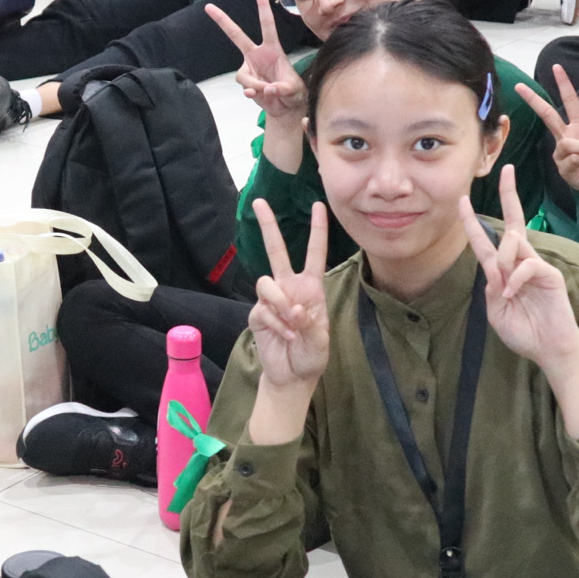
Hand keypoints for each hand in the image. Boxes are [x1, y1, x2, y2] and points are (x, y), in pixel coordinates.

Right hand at [208, 0, 306, 126]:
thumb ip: (282, 88)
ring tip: (267, 91)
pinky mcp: (246, 82)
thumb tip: (267, 88)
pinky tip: (257, 95)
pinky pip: (244, 86)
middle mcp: (257, 55)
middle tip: (208, 7)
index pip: (267, 24)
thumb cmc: (294, 92)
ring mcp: (250, 68)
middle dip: (223, 21)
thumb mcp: (294, 88)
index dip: (263, 7)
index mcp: (272, 48)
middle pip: (236, 35)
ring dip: (254, 84)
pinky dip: (252, 92)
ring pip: (242, 75)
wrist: (286, 107)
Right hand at [247, 198, 330, 385]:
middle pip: (276, 250)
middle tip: (258, 202)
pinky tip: (286, 337)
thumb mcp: (321, 341)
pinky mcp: (257, 314)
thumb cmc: (312, 355)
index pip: (315, 253)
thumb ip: (311, 323)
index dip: (317, 230)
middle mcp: (289, 287)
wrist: (293, 375)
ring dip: (280, 304)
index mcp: (311, 287)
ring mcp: (271, 300)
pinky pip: (262, 309)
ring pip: (266, 283)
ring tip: (292, 325)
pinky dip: (276, 324)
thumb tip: (293, 309)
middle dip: (268, 225)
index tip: (318, 205)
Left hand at [465, 168, 578, 367]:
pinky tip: (511, 295)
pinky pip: (527, 264)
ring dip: (503, 261)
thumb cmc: (524, 332)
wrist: (549, 349)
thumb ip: (490, 288)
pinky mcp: (549, 274)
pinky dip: (515, 280)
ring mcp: (535, 266)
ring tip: (505, 289)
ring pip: (515, 241)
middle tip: (507, 170)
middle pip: (513, 222)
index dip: (472, 222)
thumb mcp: (496, 312)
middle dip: (509, 194)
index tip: (463, 201)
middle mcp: (519, 262)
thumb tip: (494, 266)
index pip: (486, 241)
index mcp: (503, 271)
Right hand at [516, 63, 578, 195]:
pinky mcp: (562, 166)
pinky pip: (572, 157)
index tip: (557, 67)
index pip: (570, 102)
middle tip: (519, 86)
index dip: (564, 84)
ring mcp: (562, 151)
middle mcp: (567, 136)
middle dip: (533, 100)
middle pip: (547, 114)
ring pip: (568, 143)